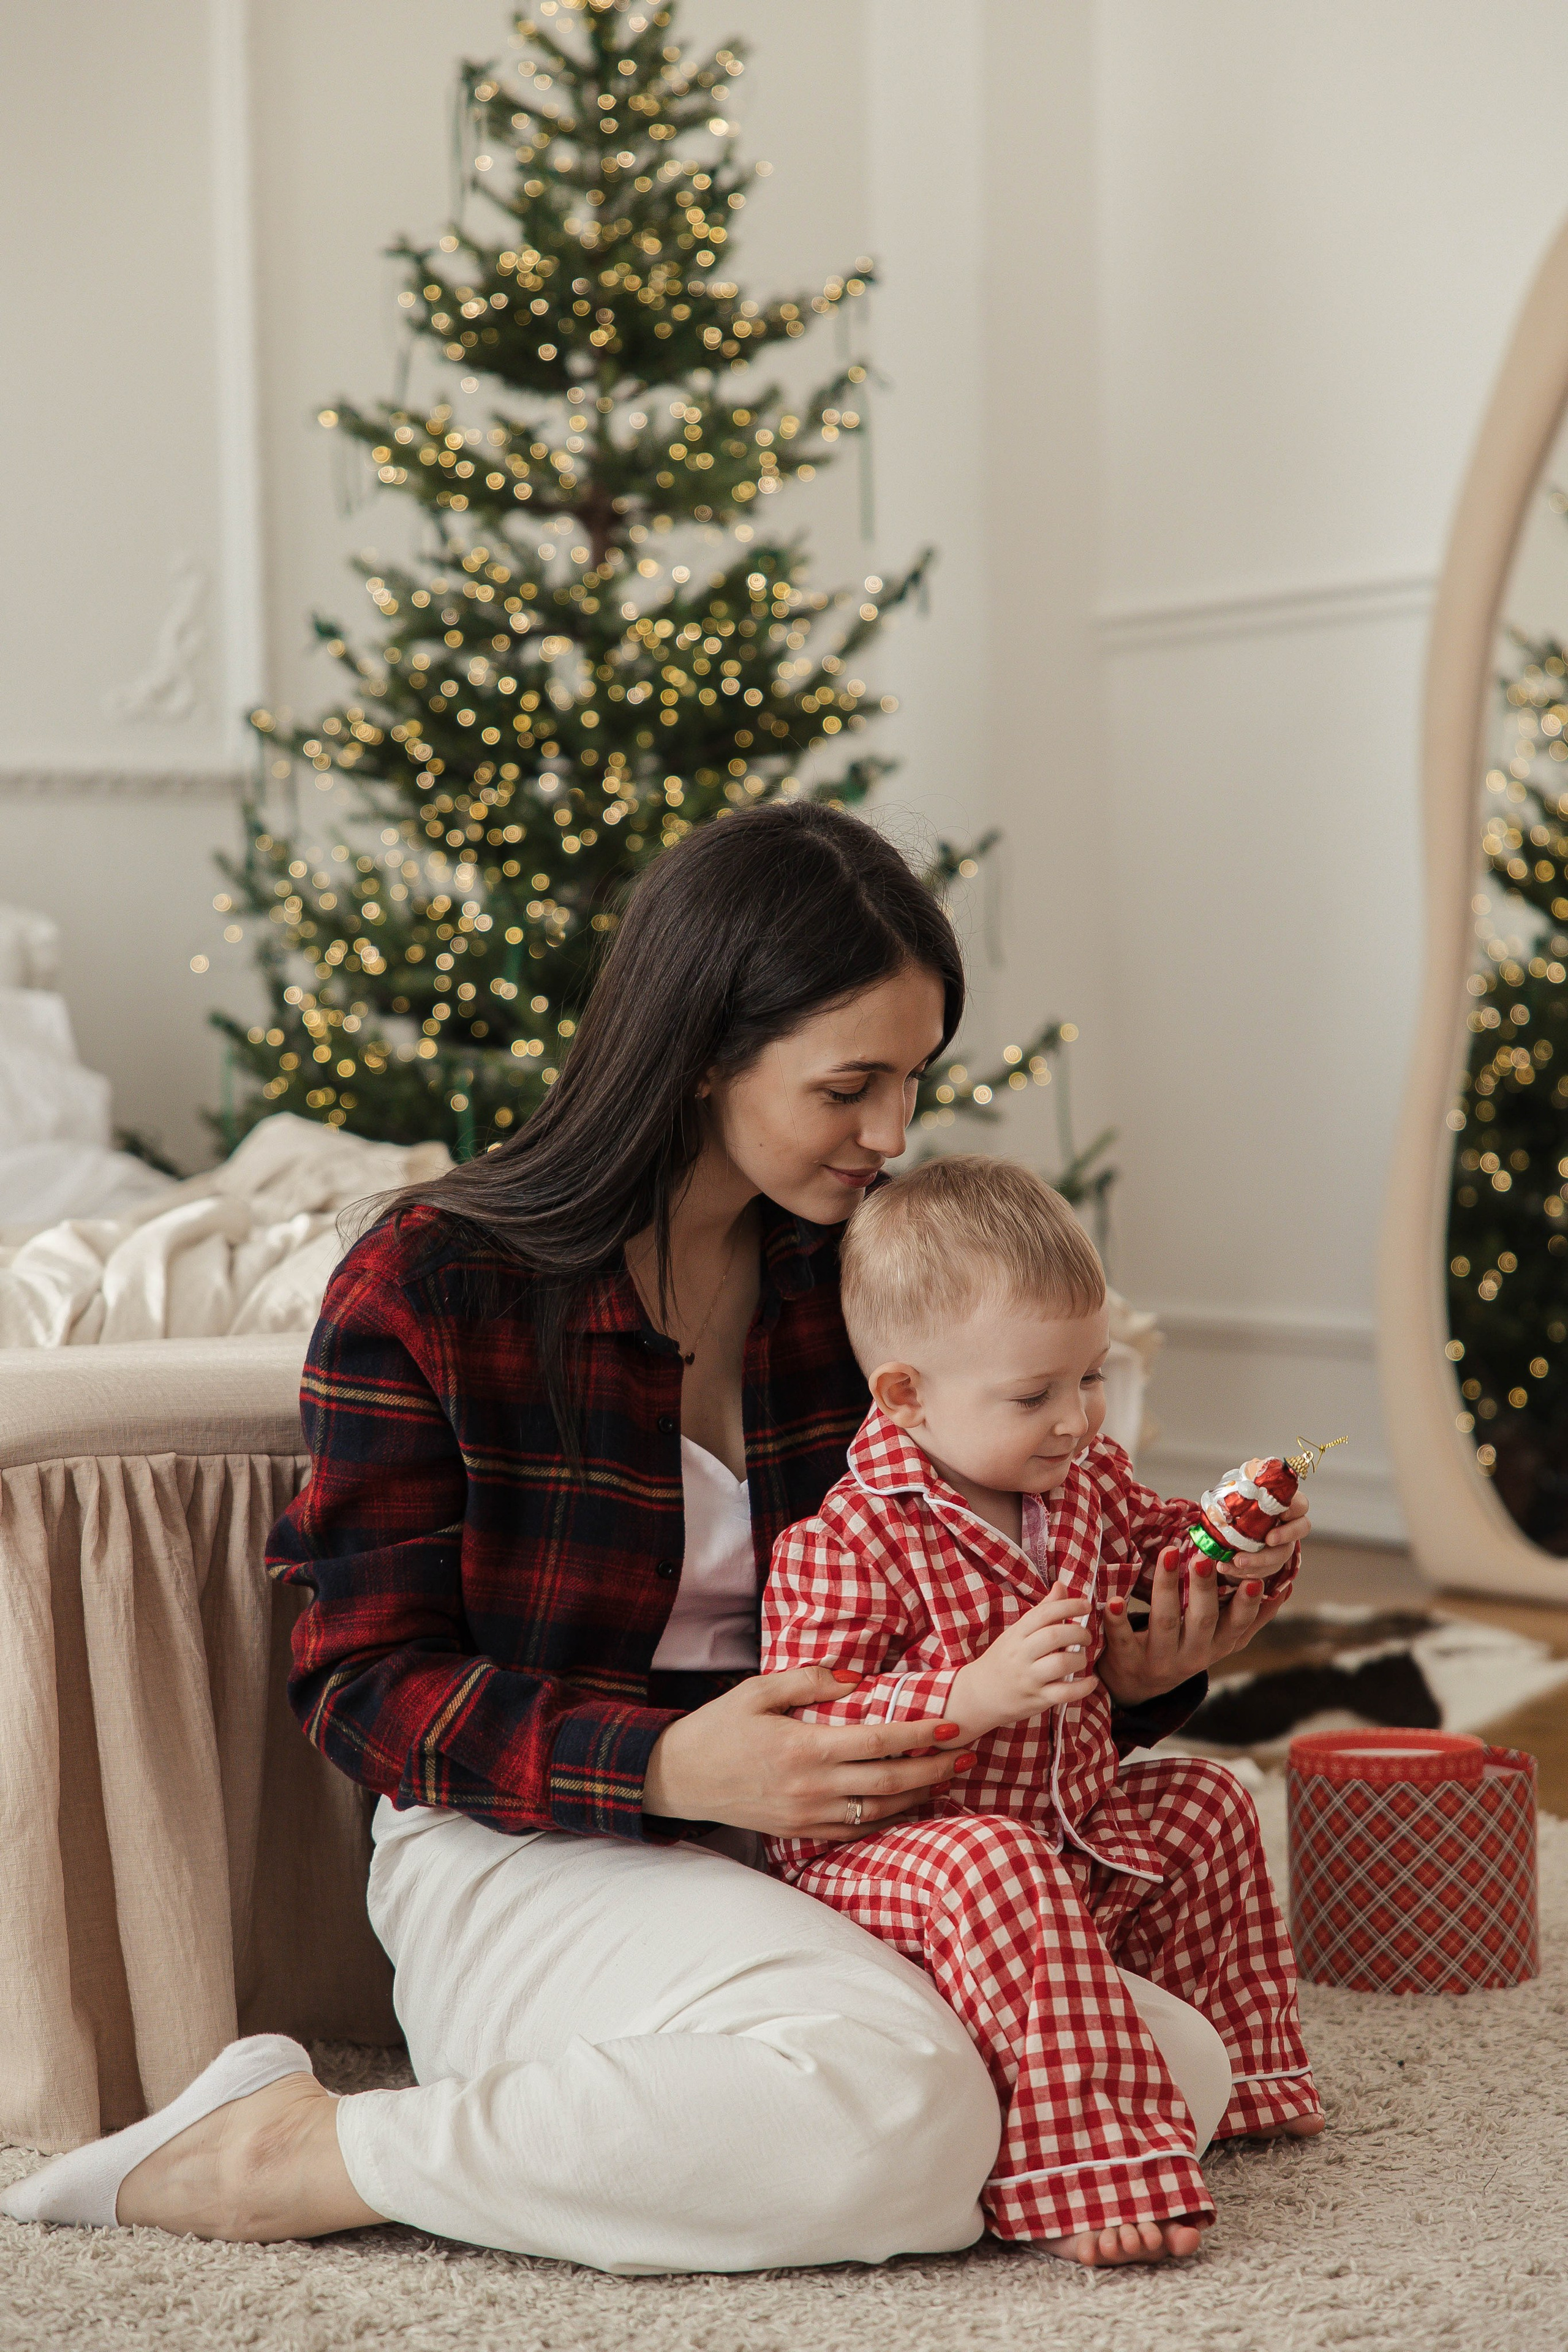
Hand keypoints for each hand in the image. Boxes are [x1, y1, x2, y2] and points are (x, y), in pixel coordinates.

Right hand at [642, 1666, 967, 1840]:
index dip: (920, 1736)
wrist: (677, 1779)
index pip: (878, 1741)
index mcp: (803, 1747)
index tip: (952, 1726)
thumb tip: (856, 1678)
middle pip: (891, 1780)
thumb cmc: (717, 1728)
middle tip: (969, 1754)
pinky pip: (858, 1830)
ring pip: (881, 1810)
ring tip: (950, 1777)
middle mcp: (811, 1787)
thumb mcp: (756, 1691)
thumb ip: (807, 1681)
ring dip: (921, 1794)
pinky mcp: (801, 1833)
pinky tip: (911, 1804)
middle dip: (936, 1768)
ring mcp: (808, 1815)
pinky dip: (891, 1819)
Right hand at [949, 1595, 1098, 1740]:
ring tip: (1081, 1658)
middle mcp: (1021, 1654)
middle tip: (1086, 1636)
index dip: (1069, 1605)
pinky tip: (1091, 1681)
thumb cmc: (1003, 1660)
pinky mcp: (1037, 1699)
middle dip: (1078, 1632)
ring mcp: (1029, 1678)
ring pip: (1061, 1663)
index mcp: (1017, 1634)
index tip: (1086, 1605)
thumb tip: (1060, 1586)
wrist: (981, 1695)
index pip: (1044, 1613)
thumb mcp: (1017, 1632)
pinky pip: (1065, 1693)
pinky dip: (1083, 1687)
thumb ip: (1042, 1611)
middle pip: (1054, 1636)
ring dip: (1080, 1658)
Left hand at [1099, 1547, 1291, 1705]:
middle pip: (1202, 1620)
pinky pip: (1122, 1639)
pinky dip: (1117, 1620)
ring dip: (1166, 1587)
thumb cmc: (1185, 1648)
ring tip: (1168, 1554)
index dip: (1247, 1605)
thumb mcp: (1221, 1640)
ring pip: (1165, 1622)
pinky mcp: (1127, 1661)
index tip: (1255, 1579)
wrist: (1138, 1687)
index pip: (1238, 1625)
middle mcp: (1193, 1655)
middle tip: (1203, 1557)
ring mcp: (1160, 1659)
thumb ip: (1251, 1617)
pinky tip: (1112, 1600)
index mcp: (1218, 1645)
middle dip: (1204, 1588)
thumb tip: (1285, 1586)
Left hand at [1213, 1465, 1310, 1580]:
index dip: (1295, 1508)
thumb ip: (1248, 1482)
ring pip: (1281, 1556)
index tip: (1282, 1512)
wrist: (1226, 1530)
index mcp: (1285, 1504)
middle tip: (1267, 1540)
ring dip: (1258, 1561)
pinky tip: (1226, 1568)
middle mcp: (1289, 1525)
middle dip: (1285, 1536)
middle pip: (1300, 1531)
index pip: (1301, 1504)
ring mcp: (1282, 1546)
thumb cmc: (1237, 1505)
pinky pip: (1264, 1572)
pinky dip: (1244, 1572)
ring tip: (1234, 1562)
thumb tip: (1251, 1468)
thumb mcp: (1239, 1490)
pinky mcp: (1269, 1564)